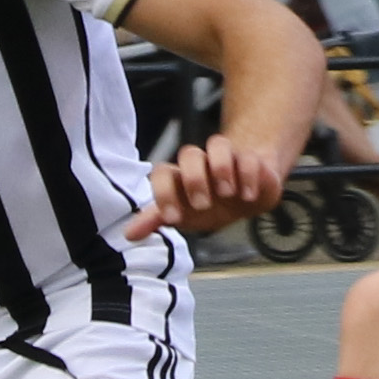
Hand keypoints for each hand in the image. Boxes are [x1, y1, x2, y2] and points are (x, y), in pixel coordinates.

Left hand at [119, 124, 294, 238]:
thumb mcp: (184, 215)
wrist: (245, 195)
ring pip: (218, 143)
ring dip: (221, 167)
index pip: (163, 173)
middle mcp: (201, 164)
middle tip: (202, 204)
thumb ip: (156, 220)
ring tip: (227, 193)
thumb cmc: (209, 205)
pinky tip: (247, 195)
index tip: (173, 218)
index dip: (164, 193)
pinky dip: (248, 175)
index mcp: (180, 177)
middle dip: (195, 179)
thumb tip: (128, 234)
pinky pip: (247, 156)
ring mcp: (226, 158)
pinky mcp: (250, 159)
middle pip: (189, 154)